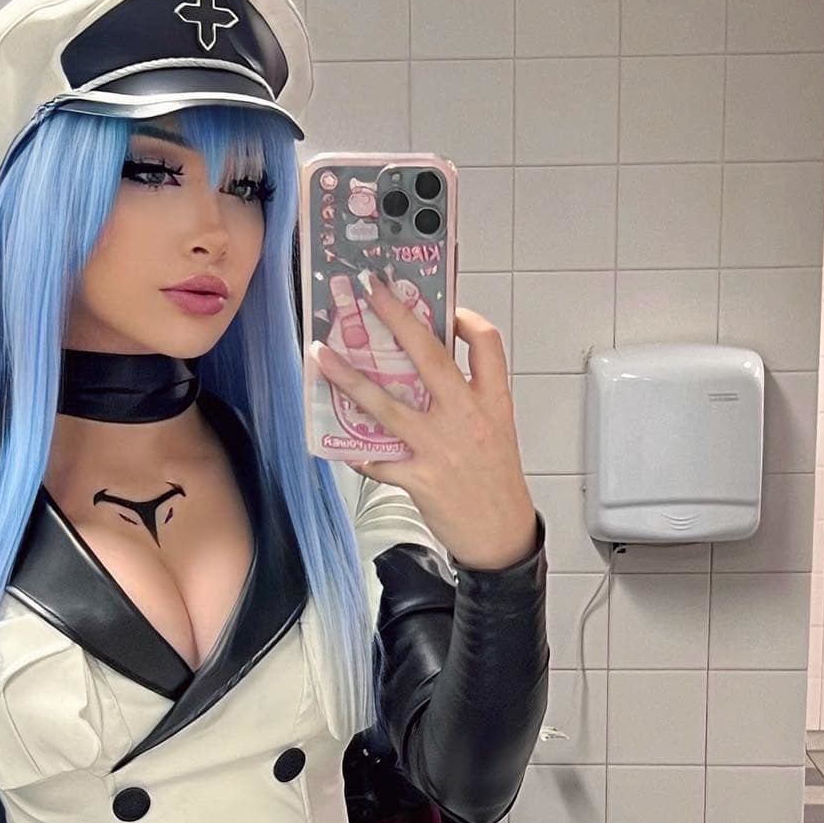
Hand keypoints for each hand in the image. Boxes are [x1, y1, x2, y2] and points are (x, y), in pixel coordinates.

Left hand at [309, 270, 538, 570]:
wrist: (502, 533)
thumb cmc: (496, 479)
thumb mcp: (496, 427)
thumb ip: (469, 396)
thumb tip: (428, 368)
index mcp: (492, 400)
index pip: (486, 342)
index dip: (465, 317)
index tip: (445, 307)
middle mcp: (465, 416)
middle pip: (428, 354)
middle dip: (395, 315)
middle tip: (369, 289)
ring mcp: (439, 446)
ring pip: (385, 403)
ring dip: (348, 377)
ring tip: (321, 354)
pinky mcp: (418, 477)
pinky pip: (376, 458)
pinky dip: (355, 450)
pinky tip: (339, 443)